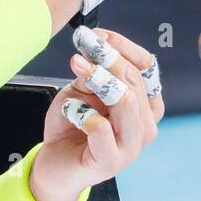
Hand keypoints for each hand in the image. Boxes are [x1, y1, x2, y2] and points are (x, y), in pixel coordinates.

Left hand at [28, 27, 163, 200]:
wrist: (54, 165)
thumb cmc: (71, 126)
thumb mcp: (81, 91)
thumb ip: (93, 74)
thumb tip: (95, 50)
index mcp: (145, 106)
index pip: (147, 67)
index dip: (122, 46)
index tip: (96, 35)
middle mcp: (145, 126)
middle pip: (135, 80)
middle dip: (107, 58)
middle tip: (81, 47)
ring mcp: (131, 146)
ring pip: (125, 101)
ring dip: (97, 79)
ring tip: (76, 70)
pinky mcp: (111, 161)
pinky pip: (100, 127)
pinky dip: (80, 113)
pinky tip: (70, 113)